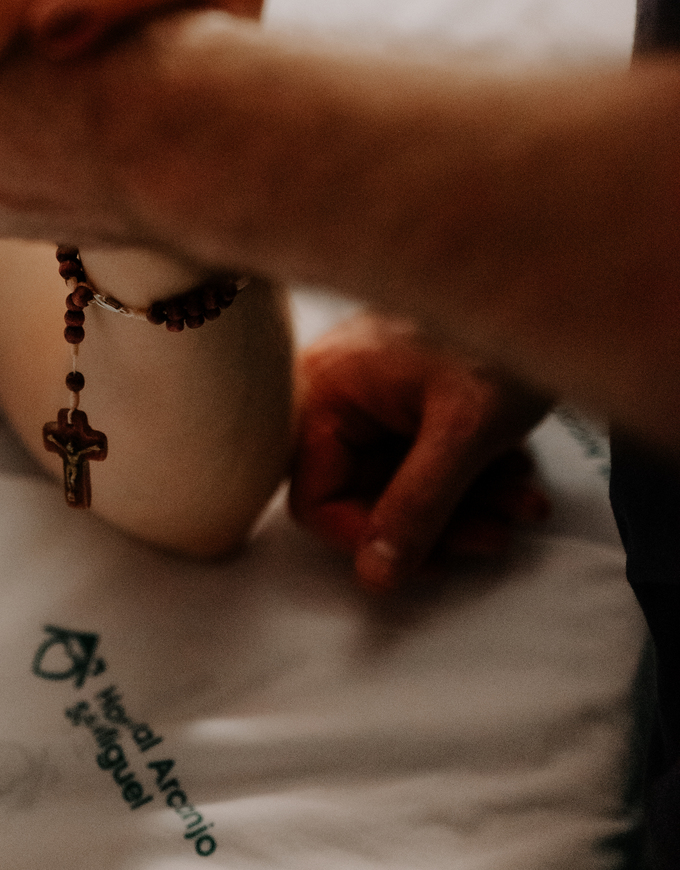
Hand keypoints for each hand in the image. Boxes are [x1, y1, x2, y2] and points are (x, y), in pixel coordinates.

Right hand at [288, 312, 552, 591]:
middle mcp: (338, 393)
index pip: (314, 498)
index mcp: (326, 390)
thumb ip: (418, 506)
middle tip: (494, 532)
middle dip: (438, 523)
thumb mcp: (464, 433)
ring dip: (465, 506)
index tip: (427, 556)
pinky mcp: (407, 400)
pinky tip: (517, 472)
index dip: (368, 538)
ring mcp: (373, 396)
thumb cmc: (500, 340)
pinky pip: (422, 461)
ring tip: (523, 501)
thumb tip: (376, 575)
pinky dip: (471, 478)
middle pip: (365, 496)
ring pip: (401, 485)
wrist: (555, 293)